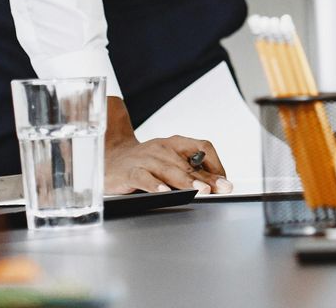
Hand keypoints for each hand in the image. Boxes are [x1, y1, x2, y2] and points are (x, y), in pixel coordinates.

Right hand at [102, 97, 229, 194]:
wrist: (111, 158)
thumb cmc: (146, 162)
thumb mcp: (170, 161)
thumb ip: (190, 170)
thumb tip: (217, 185)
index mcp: (175, 142)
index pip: (202, 147)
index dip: (216, 164)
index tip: (224, 182)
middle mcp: (162, 147)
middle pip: (188, 162)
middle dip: (206, 177)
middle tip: (220, 188)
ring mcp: (145, 158)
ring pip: (168, 168)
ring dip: (186, 181)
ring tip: (200, 191)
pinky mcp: (129, 171)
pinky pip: (143, 177)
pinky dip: (154, 185)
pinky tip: (164, 193)